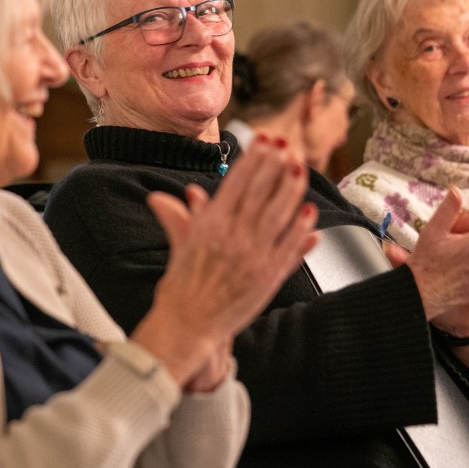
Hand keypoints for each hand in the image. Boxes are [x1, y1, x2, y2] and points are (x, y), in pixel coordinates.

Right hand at [131, 136, 320, 387]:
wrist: (188, 326)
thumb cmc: (181, 289)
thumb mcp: (179, 247)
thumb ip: (178, 219)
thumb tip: (159, 198)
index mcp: (210, 226)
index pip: (237, 183)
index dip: (254, 159)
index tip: (265, 141)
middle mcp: (233, 237)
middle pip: (260, 192)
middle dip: (275, 165)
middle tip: (287, 145)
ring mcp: (254, 256)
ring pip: (279, 214)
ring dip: (292, 189)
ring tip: (300, 169)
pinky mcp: (269, 276)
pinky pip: (290, 246)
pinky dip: (301, 227)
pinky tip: (308, 211)